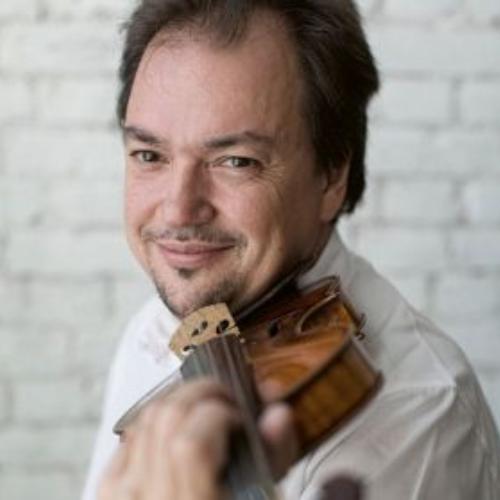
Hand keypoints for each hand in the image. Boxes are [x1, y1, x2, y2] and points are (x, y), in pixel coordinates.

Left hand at [98, 379, 297, 499]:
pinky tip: (177, 429)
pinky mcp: (108, 491)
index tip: (240, 415)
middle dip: (202, 391)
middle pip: (165, 417)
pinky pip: (129, 436)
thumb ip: (272, 460)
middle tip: (226, 399)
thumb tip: (276, 415)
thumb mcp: (262, 499)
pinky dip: (157, 422)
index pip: (190, 444)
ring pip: (145, 419)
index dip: (220, 414)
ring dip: (181, 402)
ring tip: (205, 410)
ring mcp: (122, 497)